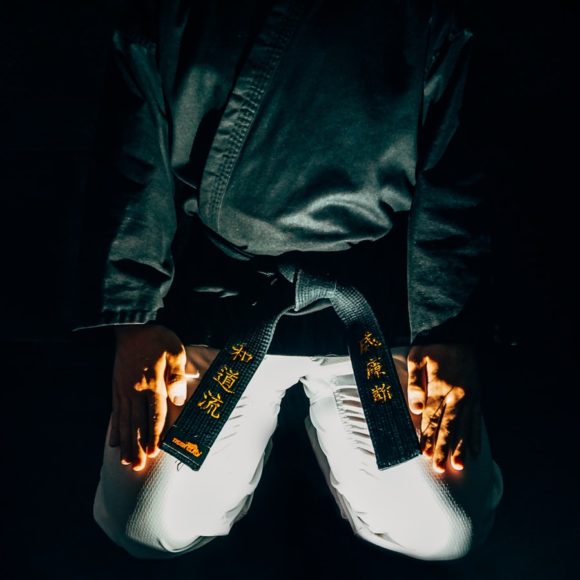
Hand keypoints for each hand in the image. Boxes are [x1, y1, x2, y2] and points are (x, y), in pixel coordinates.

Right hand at [110, 324, 189, 470]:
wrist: (132, 326)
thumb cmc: (158, 338)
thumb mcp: (175, 352)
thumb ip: (177, 377)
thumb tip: (179, 400)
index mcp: (154, 383)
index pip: (156, 414)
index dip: (155, 434)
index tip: (154, 452)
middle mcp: (137, 390)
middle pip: (138, 423)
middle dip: (138, 446)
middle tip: (136, 467)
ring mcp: (124, 390)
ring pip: (125, 422)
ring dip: (126, 443)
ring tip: (125, 461)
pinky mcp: (116, 387)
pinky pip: (115, 412)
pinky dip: (115, 428)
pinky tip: (113, 442)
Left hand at [407, 344, 481, 473]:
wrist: (457, 331)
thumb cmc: (432, 345)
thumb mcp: (417, 357)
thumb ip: (415, 383)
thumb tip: (415, 407)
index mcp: (440, 387)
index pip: (431, 417)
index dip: (427, 436)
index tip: (423, 454)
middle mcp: (457, 395)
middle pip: (448, 426)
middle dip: (442, 448)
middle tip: (438, 468)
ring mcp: (469, 397)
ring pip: (465, 427)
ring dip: (461, 448)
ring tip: (458, 466)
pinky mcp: (477, 396)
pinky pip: (477, 421)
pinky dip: (476, 437)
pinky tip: (476, 452)